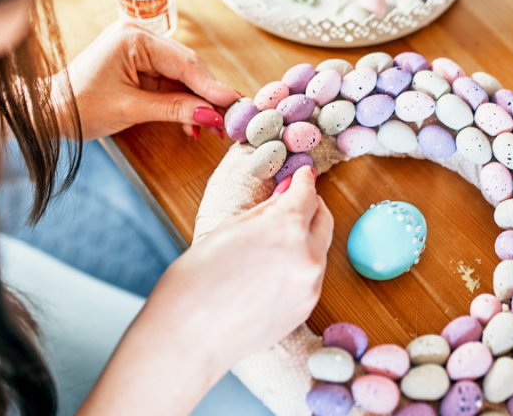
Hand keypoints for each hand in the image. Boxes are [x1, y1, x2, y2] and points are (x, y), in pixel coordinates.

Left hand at [63, 20, 239, 139]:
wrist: (48, 112)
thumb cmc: (78, 107)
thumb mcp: (130, 109)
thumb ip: (174, 109)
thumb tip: (211, 116)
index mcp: (134, 38)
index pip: (184, 63)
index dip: (212, 86)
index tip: (234, 103)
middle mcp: (141, 37)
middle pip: (188, 68)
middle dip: (209, 97)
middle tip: (230, 120)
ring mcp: (142, 50)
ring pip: (184, 77)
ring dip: (198, 104)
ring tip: (215, 129)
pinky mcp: (142, 65)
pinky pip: (172, 84)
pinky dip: (183, 104)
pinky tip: (194, 124)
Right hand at [77, 167, 332, 415]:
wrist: (189, 338)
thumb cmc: (196, 281)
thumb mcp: (229, 229)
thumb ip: (266, 210)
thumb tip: (287, 196)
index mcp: (286, 227)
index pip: (307, 193)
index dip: (304, 180)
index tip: (303, 175)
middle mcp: (307, 256)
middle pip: (323, 219)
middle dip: (311, 206)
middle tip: (293, 201)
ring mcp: (310, 286)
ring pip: (319, 249)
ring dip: (307, 237)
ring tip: (277, 239)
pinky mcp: (306, 309)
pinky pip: (312, 277)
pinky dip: (301, 265)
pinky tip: (274, 269)